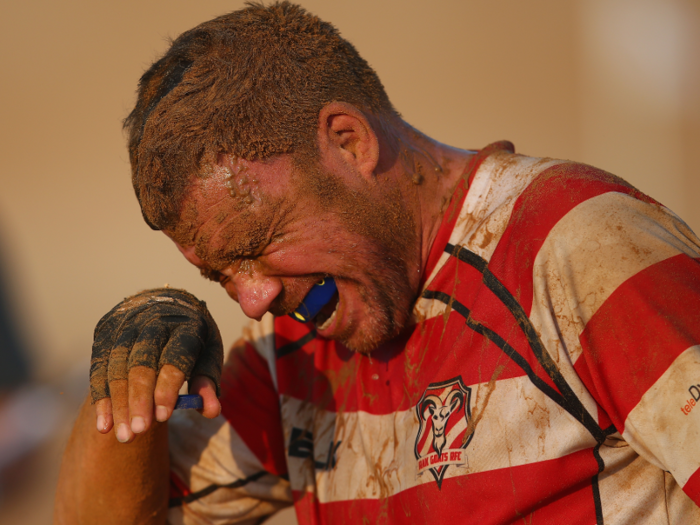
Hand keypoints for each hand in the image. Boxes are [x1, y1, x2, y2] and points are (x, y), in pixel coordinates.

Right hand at [90, 288, 222, 442]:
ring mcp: (125, 325)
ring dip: (118, 403)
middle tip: (139, 432)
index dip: (168, 386)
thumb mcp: (207, 353)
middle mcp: (153, 321)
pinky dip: (101, 398)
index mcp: (185, 324)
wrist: (164, 303)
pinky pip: (99, 368)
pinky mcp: (105, 332)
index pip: (175, 356)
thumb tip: (212, 412)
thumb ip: (207, 381)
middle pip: (142, 363)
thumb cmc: (191, 338)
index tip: (163, 417)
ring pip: (117, 367)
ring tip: (124, 436)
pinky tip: (105, 425)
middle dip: (139, 399)